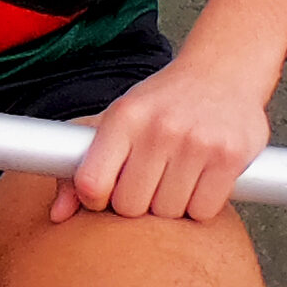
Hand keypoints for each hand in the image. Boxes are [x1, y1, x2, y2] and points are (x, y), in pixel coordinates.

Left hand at [57, 49, 275, 222]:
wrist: (223, 72)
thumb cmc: (163, 102)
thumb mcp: (119, 119)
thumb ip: (82, 164)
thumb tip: (57, 215)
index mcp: (124, 117)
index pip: (91, 183)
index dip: (94, 201)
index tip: (104, 195)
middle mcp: (158, 128)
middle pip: (130, 206)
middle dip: (136, 203)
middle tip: (148, 182)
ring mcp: (196, 143)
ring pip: (168, 213)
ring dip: (170, 206)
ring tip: (175, 177)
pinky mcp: (229, 158)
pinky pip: (203, 212)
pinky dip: (199, 207)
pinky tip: (199, 182)